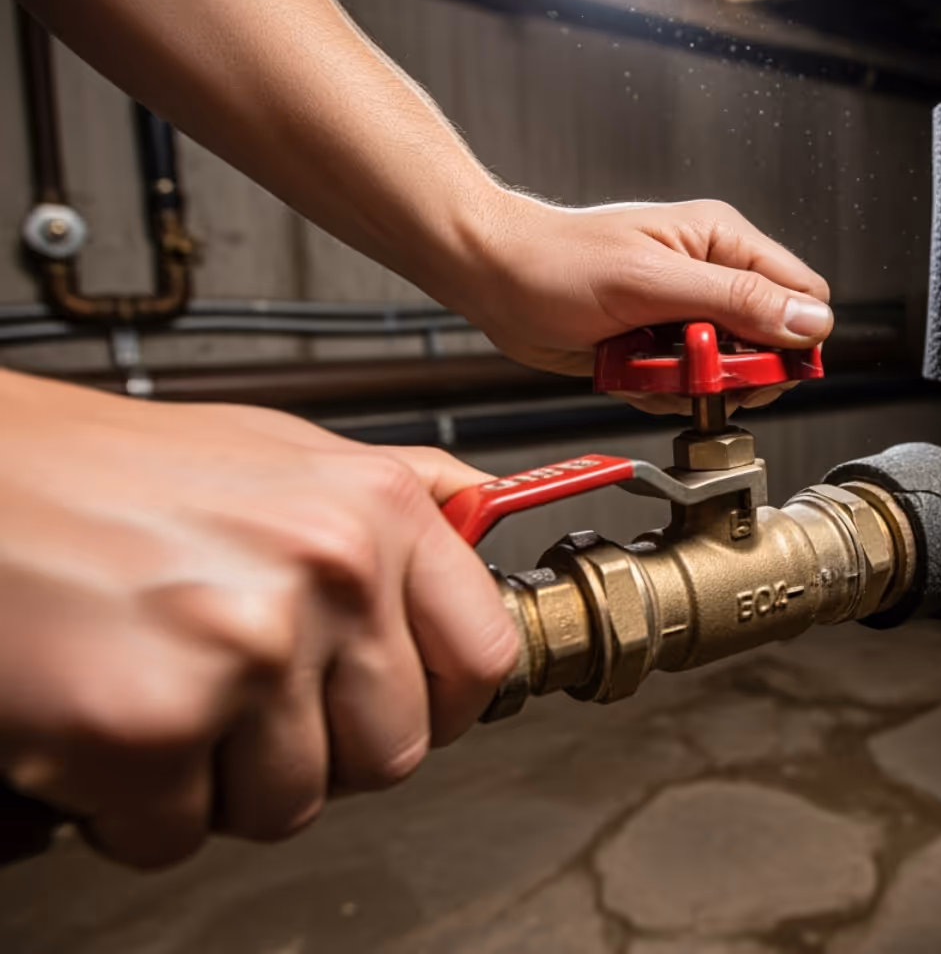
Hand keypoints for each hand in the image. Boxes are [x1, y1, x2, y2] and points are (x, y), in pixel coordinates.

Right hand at [0, 374, 516, 868]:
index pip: (486, 655)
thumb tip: (482, 519)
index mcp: (375, 508)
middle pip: (390, 752)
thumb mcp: (284, 452)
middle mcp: (330, 574)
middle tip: (245, 708)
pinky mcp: (151, 727)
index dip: (443, 702)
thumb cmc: (107, 470)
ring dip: (221, 781)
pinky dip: (132, 808)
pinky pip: (178, 835)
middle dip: (318, 752)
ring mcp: (246, 651)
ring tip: (168, 697)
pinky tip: (107, 727)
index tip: (407, 709)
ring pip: (290, 804)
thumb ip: (395, 497)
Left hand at [445, 195, 834, 412]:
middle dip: (734, 368)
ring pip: (728, 373)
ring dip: (692, 384)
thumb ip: (736, 301)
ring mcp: (686, 313)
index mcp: (723, 241)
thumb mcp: (652, 281)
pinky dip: (662, 394)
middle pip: (769, 343)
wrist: (495, 279)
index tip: (753, 363)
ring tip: (649, 364)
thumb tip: (807, 321)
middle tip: (692, 367)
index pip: (801, 296)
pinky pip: (687, 388)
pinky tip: (631, 371)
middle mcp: (711, 275)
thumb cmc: (556, 261)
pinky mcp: (660, 346)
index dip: (790, 339)